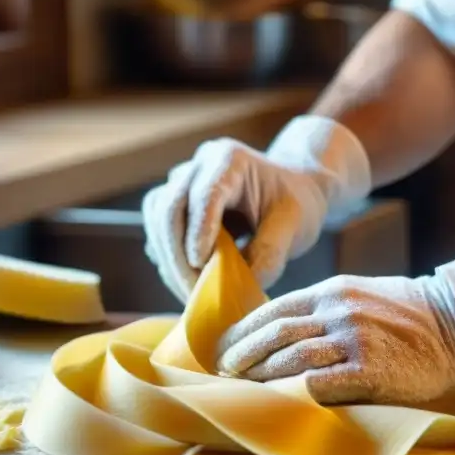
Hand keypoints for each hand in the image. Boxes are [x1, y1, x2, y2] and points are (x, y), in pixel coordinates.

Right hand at [142, 138, 329, 301]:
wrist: (293, 190)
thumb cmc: (297, 202)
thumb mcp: (296, 225)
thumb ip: (270, 253)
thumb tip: (237, 286)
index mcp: (230, 160)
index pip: (205, 194)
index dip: (199, 230)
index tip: (201, 265)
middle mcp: (199, 166)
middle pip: (170, 207)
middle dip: (178, 255)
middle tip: (195, 293)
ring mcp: (182, 184)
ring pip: (158, 221)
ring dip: (170, 261)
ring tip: (193, 293)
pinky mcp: (175, 206)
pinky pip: (159, 232)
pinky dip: (169, 261)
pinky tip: (188, 283)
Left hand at [216, 274, 454, 405]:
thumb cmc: (406, 314)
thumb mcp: (359, 295)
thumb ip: (323, 310)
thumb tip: (281, 333)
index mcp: (330, 291)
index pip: (272, 311)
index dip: (242, 333)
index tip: (223, 351)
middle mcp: (337, 311)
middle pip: (274, 334)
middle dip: (242, 356)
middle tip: (223, 375)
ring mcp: (354, 339)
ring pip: (291, 357)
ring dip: (260, 376)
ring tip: (242, 391)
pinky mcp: (370, 369)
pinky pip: (321, 383)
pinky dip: (293, 393)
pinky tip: (277, 403)